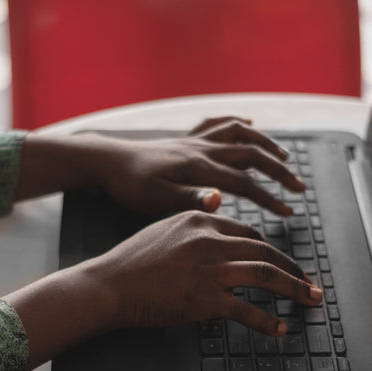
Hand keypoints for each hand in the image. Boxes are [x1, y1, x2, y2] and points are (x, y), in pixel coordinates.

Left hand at [96, 116, 305, 214]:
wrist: (107, 161)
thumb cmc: (130, 186)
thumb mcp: (156, 200)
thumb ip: (189, 199)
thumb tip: (221, 199)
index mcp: (198, 169)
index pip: (244, 183)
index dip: (269, 198)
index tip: (288, 212)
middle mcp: (202, 150)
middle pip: (251, 155)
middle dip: (279, 170)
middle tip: (299, 187)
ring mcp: (195, 141)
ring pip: (239, 134)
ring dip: (266, 144)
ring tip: (285, 156)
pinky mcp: (186, 138)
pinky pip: (217, 123)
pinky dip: (237, 122)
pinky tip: (249, 124)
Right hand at [97, 211, 321, 335]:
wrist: (109, 284)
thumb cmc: (133, 261)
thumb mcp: (166, 231)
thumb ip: (197, 234)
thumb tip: (223, 248)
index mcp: (200, 221)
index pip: (250, 234)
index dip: (274, 251)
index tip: (286, 264)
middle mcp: (209, 240)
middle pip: (264, 250)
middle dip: (294, 269)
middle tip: (310, 284)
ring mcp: (207, 269)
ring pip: (264, 274)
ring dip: (294, 288)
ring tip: (311, 300)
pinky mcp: (203, 299)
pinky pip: (245, 310)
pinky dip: (266, 321)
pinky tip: (279, 329)